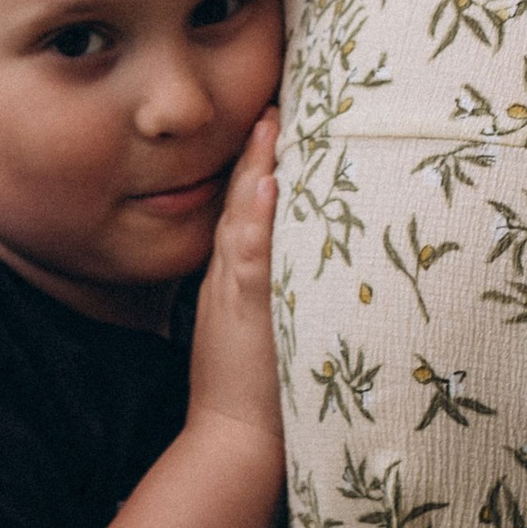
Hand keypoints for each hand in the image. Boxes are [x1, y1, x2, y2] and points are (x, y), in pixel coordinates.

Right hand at [185, 110, 282, 468]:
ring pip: (248, 211)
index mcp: (238, 268)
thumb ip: (262, 270)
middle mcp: (236, 268)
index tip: (275, 110)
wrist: (235, 436)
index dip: (260, 154)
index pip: (249, 199)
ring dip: (258, 163)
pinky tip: (268, 178)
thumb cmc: (250, 380)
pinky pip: (252, 249)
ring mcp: (241, 284)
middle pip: (246, 193)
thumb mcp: (251, 316)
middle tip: (278, 91)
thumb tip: (292, 228)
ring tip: (271, 117)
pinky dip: (256, 213)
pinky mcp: (249, 303)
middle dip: (261, 144)